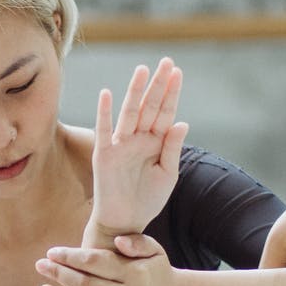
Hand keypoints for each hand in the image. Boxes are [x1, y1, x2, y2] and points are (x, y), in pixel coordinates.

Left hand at [35, 233, 173, 285]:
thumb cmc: (157, 274)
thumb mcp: (154, 251)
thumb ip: (137, 241)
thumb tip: (117, 241)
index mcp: (138, 273)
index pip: (95, 262)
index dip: (70, 257)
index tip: (51, 253)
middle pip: (86, 285)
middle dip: (59, 274)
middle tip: (40, 266)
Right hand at [88, 58, 188, 240]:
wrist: (125, 223)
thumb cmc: (147, 200)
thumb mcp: (167, 174)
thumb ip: (173, 148)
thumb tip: (182, 121)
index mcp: (156, 142)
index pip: (165, 112)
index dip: (171, 93)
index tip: (177, 72)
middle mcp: (138, 139)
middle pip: (149, 107)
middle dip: (158, 85)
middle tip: (166, 62)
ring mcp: (120, 145)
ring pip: (129, 113)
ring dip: (135, 92)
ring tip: (143, 70)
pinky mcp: (103, 155)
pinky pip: (103, 130)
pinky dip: (104, 113)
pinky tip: (106, 94)